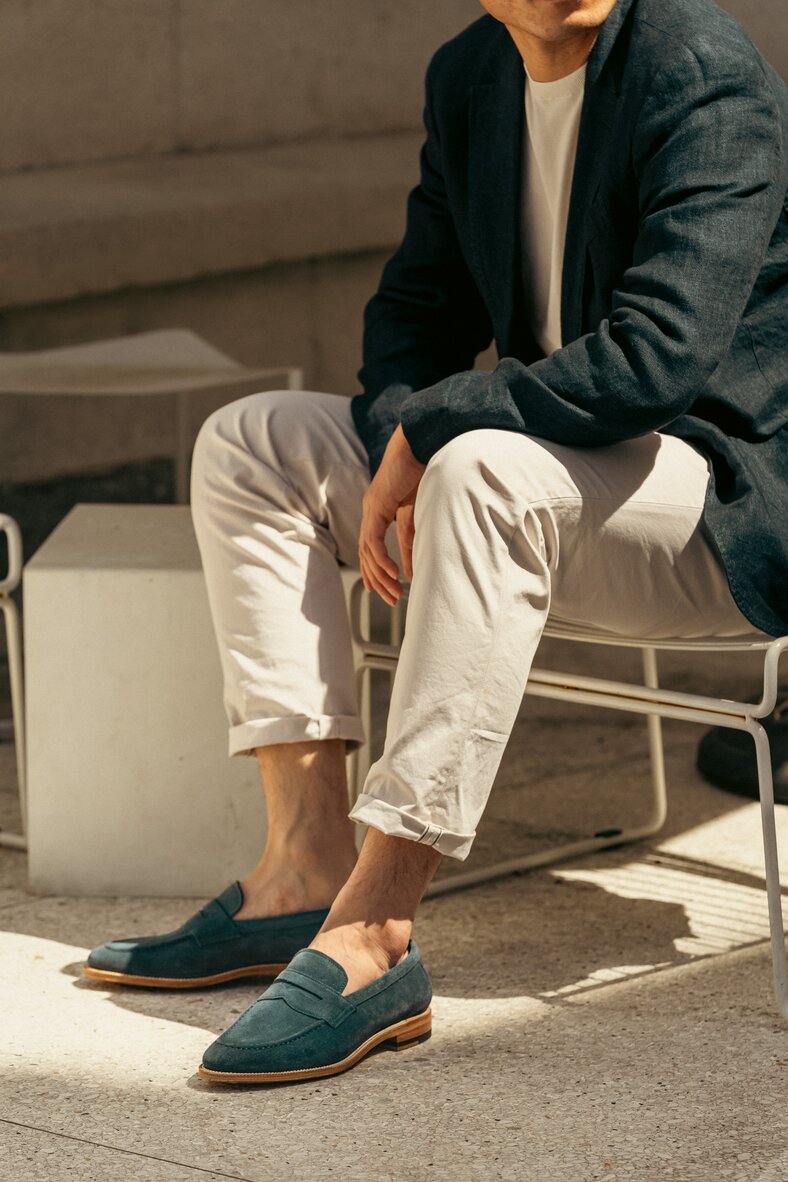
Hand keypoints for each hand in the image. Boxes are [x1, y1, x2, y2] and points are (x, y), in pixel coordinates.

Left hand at [359, 424, 425, 604]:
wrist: (422, 442)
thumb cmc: (425, 468)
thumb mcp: (418, 509)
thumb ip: (413, 534)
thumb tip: (411, 563)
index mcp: (379, 508)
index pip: (370, 547)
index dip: (374, 570)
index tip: (382, 590)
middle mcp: (370, 509)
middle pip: (366, 554)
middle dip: (378, 579)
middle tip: (391, 599)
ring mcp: (371, 507)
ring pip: (368, 551)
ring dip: (381, 575)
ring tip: (394, 592)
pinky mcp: (377, 505)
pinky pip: (374, 541)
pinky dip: (382, 559)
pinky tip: (395, 574)